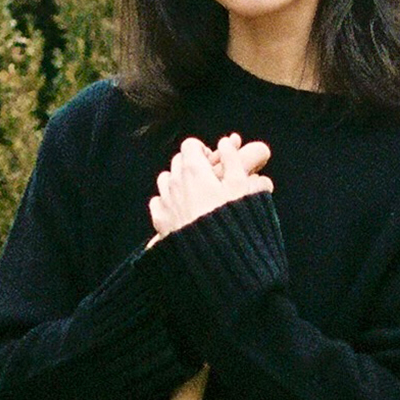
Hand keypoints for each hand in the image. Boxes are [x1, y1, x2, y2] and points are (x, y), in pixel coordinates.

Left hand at [148, 133, 271, 242]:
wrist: (214, 257)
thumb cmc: (231, 222)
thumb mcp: (241, 187)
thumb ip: (234, 160)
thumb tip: (227, 142)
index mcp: (194, 170)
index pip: (191, 145)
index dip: (203, 150)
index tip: (214, 161)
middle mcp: (175, 183)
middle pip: (178, 162)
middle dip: (191, 165)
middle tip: (208, 178)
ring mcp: (165, 202)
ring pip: (165, 180)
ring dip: (177, 182)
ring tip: (194, 194)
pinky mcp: (160, 222)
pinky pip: (158, 203)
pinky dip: (166, 202)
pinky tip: (179, 211)